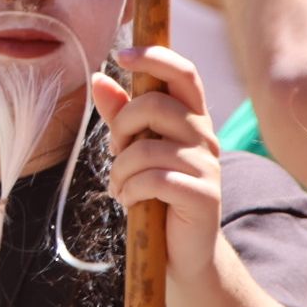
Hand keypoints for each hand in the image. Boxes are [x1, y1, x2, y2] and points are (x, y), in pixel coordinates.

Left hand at [92, 46, 222, 284]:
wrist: (181, 252)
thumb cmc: (155, 194)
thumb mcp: (134, 149)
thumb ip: (120, 114)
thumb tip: (99, 78)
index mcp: (191, 119)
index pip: (183, 73)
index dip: (155, 57)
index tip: (120, 54)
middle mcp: (205, 137)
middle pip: (156, 106)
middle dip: (122, 127)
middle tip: (115, 152)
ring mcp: (208, 166)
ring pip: (147, 148)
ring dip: (120, 170)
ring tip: (121, 187)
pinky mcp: (204, 196)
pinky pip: (155, 179)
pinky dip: (130, 190)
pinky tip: (130, 201)